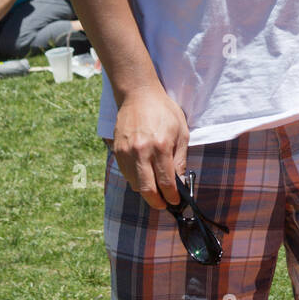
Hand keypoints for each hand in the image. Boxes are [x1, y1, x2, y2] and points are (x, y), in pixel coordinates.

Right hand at [112, 86, 188, 209]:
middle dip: (157, 202)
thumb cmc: (163, 111)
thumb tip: (180, 183)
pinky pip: (126, 174)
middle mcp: (142, 151)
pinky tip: (144, 175)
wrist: (138, 95)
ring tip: (155, 189)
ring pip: (134, 184)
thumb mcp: (181, 132)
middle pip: (147, 189)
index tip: (176, 201)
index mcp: (161, 146)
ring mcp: (127, 152)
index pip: (166, 182)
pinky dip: (135, 180)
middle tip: (164, 205)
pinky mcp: (117, 151)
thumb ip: (180, 159)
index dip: (172, 196)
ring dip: (146, 191)